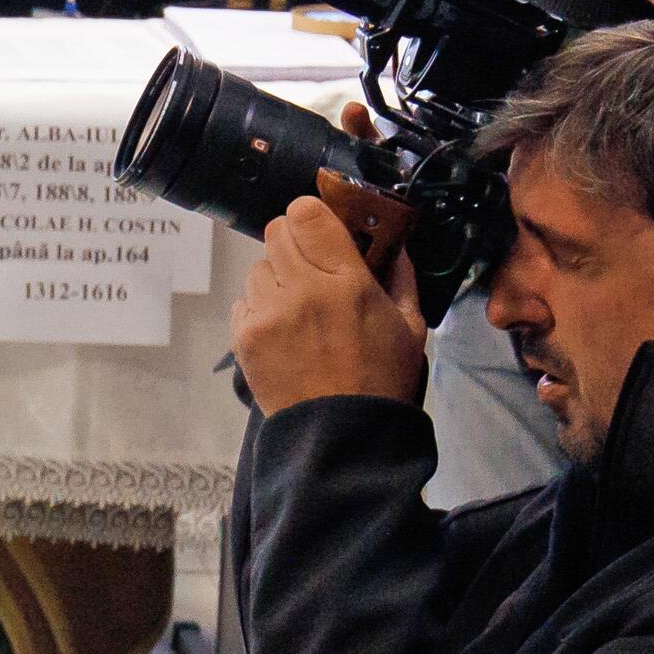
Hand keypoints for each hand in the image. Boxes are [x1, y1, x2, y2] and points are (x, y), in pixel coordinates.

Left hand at [230, 196, 428, 414]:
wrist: (342, 439)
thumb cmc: (382, 382)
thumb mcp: (411, 327)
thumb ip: (401, 277)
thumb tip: (394, 243)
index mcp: (347, 281)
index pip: (306, 213)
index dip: (310, 216)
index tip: (321, 231)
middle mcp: (303, 290)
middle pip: (276, 232)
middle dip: (293, 245)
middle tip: (310, 271)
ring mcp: (269, 314)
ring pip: (258, 268)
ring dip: (275, 281)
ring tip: (298, 312)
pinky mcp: (244, 338)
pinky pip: (243, 301)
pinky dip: (259, 311)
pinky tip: (282, 334)